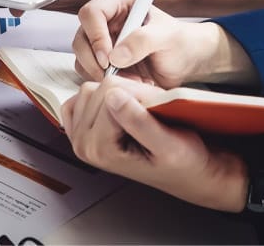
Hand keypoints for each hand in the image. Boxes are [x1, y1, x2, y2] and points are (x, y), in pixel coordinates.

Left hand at [61, 77, 247, 211]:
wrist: (184, 172)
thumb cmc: (181, 162)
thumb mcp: (169, 144)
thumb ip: (139, 121)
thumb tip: (113, 96)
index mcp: (100, 149)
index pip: (110, 93)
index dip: (139, 94)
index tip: (154, 109)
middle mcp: (84, 145)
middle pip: (96, 90)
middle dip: (126, 93)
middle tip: (148, 112)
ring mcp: (79, 137)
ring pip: (89, 90)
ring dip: (115, 94)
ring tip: (136, 112)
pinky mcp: (80, 129)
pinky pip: (82, 98)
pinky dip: (101, 97)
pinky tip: (119, 109)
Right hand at [72, 0, 222, 84]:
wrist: (187, 63)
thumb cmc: (181, 42)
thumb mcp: (168, 37)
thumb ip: (143, 41)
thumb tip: (115, 56)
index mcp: (119, 3)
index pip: (91, 13)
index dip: (96, 36)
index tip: (108, 57)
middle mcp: (106, 21)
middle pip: (81, 38)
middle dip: (94, 60)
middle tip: (112, 74)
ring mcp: (101, 42)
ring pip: (81, 57)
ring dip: (100, 73)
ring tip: (129, 80)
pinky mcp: (101, 62)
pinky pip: (88, 72)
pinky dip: (103, 82)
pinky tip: (127, 83)